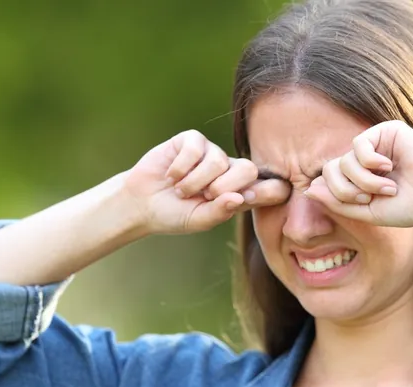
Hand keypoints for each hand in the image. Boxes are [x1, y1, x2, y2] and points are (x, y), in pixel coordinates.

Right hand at [122, 130, 289, 234]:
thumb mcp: (198, 220)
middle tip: (204, 196)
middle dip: (223, 186)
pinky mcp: (192, 140)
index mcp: (239, 193)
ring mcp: (212, 153)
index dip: (269, 191)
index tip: (247, 199)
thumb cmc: (174, 215)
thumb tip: (240, 197)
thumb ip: (220, 212)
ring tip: (181, 190)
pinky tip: (171, 175)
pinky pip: (196, 148)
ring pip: (218, 161)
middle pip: (249, 169)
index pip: (271, 188)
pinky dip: (180, 167)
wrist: (141, 203)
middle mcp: (230, 170)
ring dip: (194, 181)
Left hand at [303, 120, 412, 227]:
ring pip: (344, 160)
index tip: (363, 204)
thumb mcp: (366, 212)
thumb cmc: (409, 207)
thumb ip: (337, 202)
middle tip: (369, 198)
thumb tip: (308, 189)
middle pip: (330, 170)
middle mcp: (365, 159)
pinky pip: (358, 144)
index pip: (328, 181)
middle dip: (345, 189)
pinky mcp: (386, 131)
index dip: (337, 195)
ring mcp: (375, 144)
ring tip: (387, 187)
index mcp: (359, 178)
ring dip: (363, 180)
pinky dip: (370, 162)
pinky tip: (390, 167)